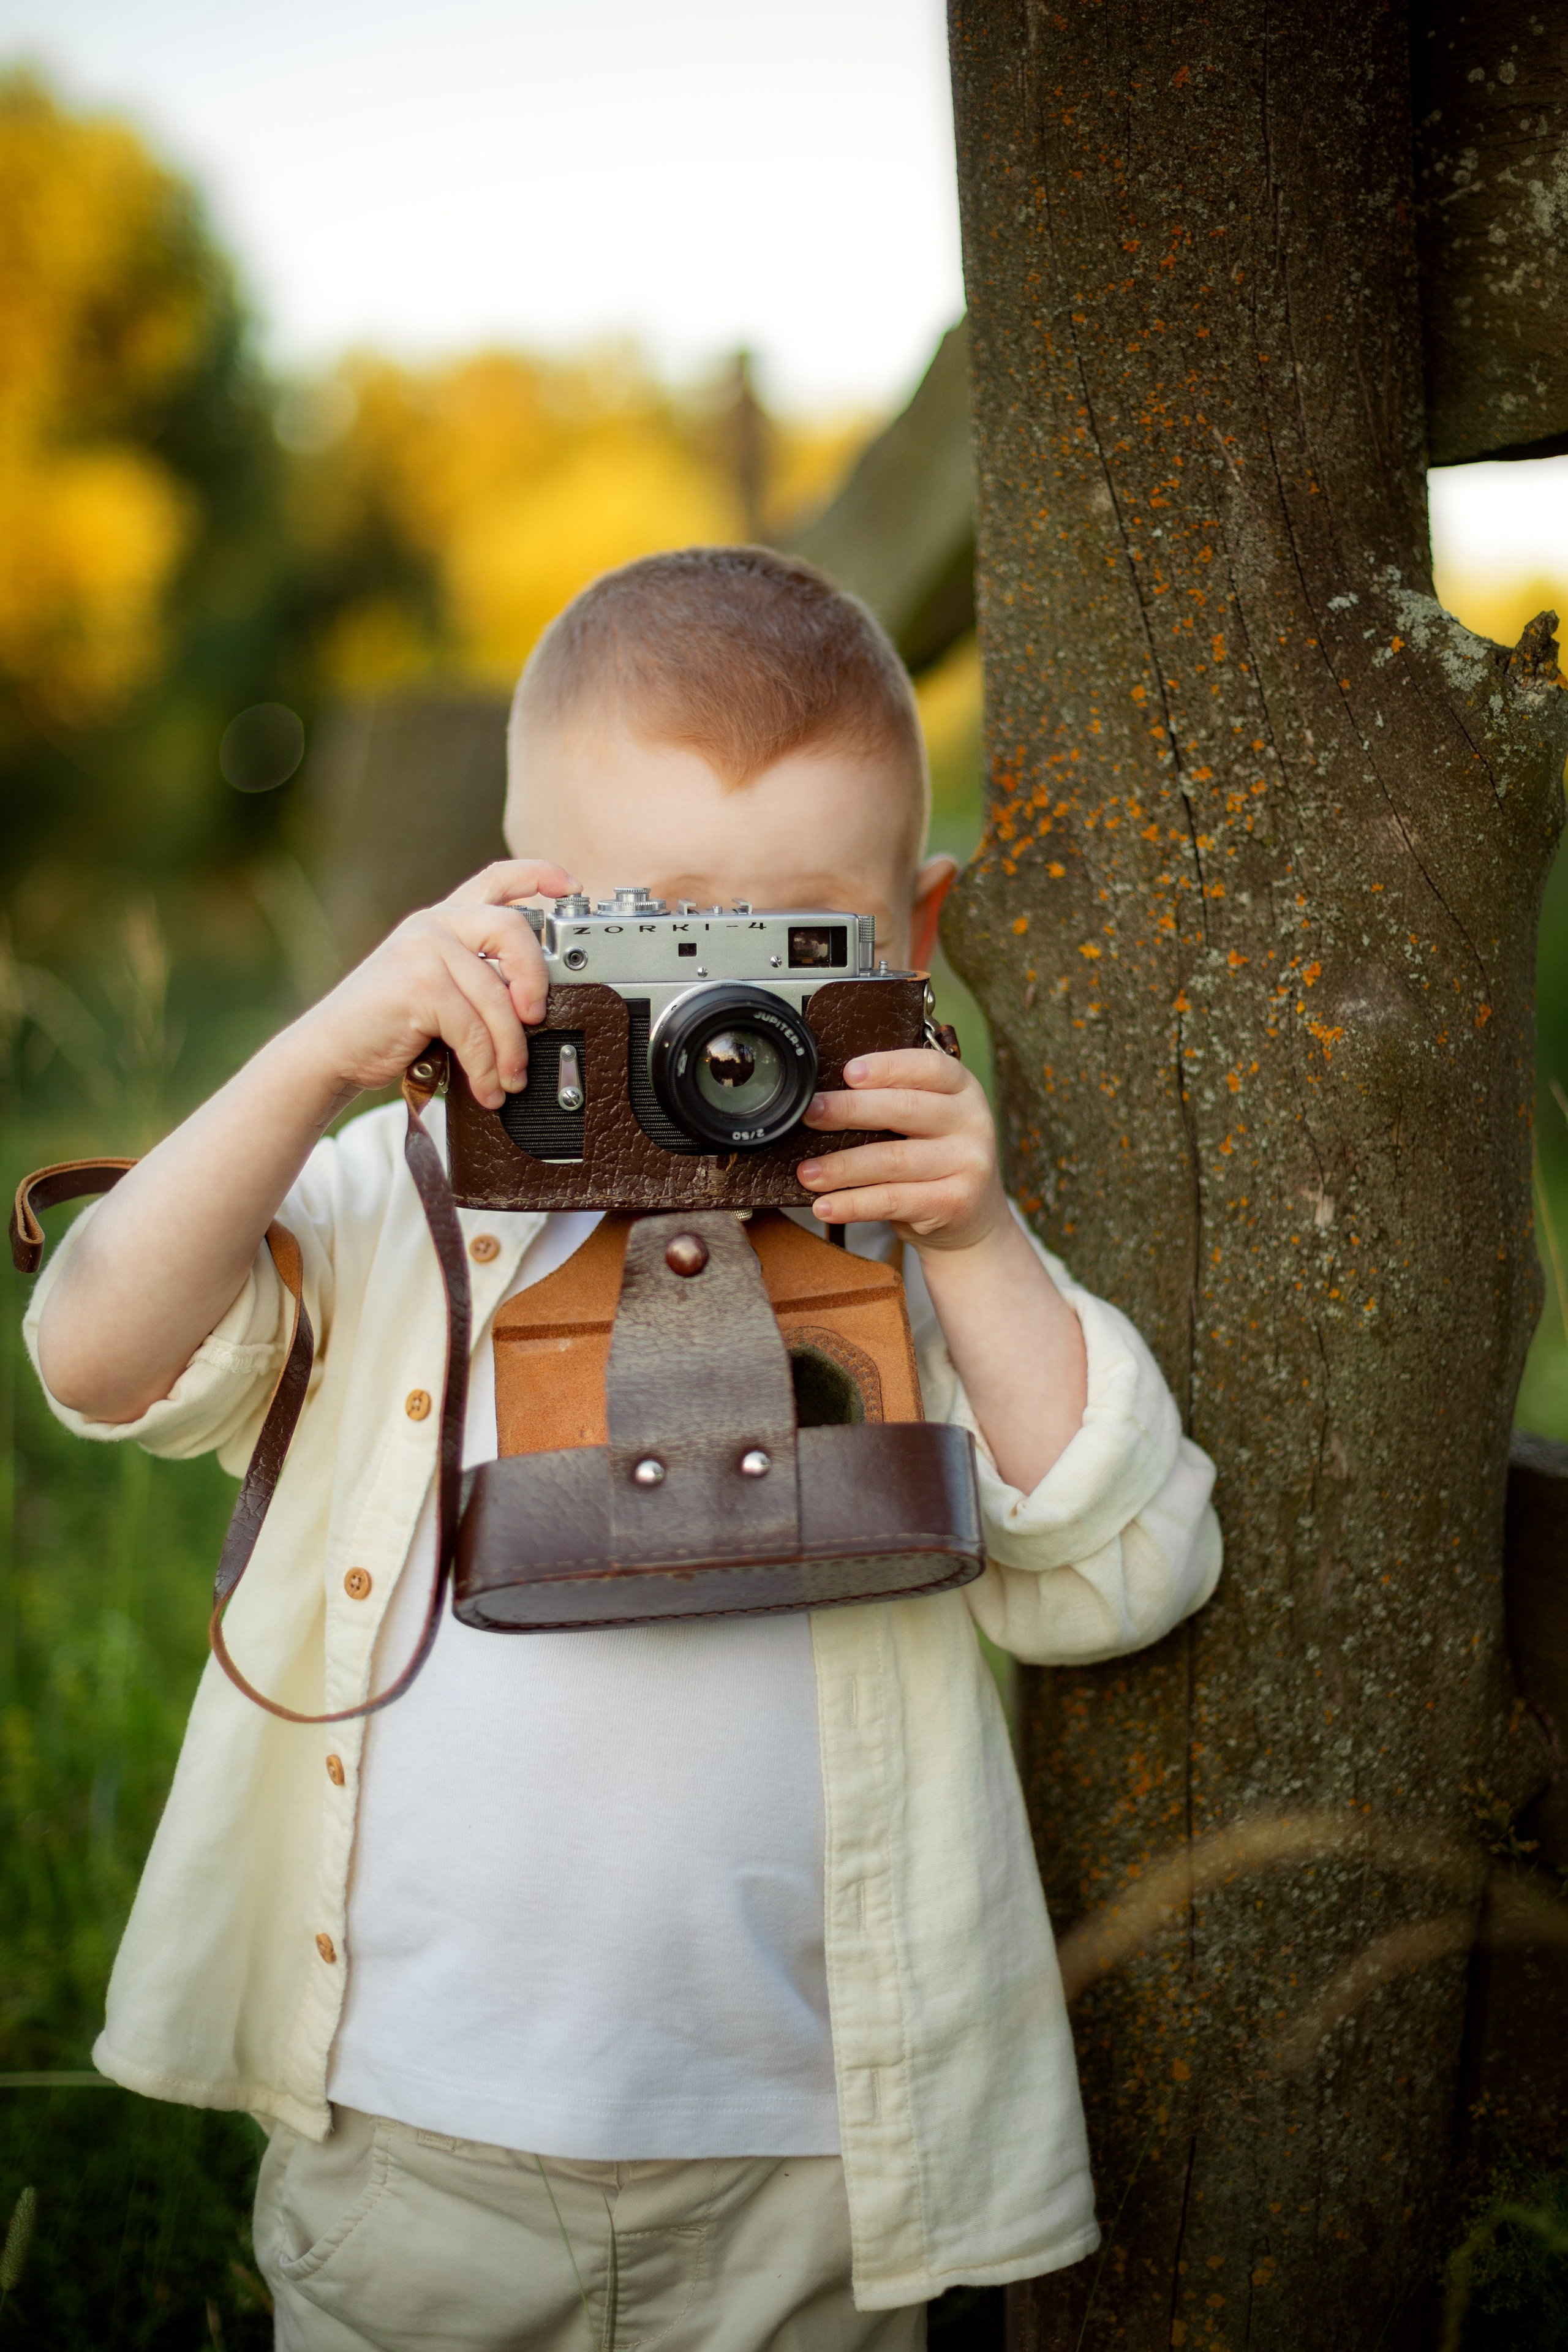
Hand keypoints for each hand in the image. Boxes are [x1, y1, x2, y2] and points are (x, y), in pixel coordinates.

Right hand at [298, 860, 578, 1109]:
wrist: (330, 1050)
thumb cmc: (387, 1025)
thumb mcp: (437, 988)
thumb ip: (478, 977)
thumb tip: (537, 1007)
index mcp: (443, 919)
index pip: (496, 878)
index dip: (539, 875)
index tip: (570, 886)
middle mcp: (434, 925)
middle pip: (512, 930)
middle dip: (536, 979)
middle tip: (537, 1020)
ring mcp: (423, 950)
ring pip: (496, 996)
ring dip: (509, 1049)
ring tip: (508, 1079)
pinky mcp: (418, 985)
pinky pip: (474, 1029)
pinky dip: (486, 1066)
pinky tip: (486, 1087)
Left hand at [796, 1048, 1007, 1251]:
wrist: (974, 1219)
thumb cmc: (935, 1159)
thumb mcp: (929, 1121)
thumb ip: (895, 1101)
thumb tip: (825, 1097)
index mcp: (963, 1090)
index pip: (929, 1068)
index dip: (888, 1067)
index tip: (848, 1072)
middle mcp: (972, 1122)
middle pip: (905, 1109)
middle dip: (850, 1110)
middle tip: (810, 1114)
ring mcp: (967, 1164)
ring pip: (892, 1160)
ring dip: (842, 1167)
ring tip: (806, 1172)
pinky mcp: (954, 1203)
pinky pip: (892, 1200)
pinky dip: (853, 1204)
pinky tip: (825, 1206)